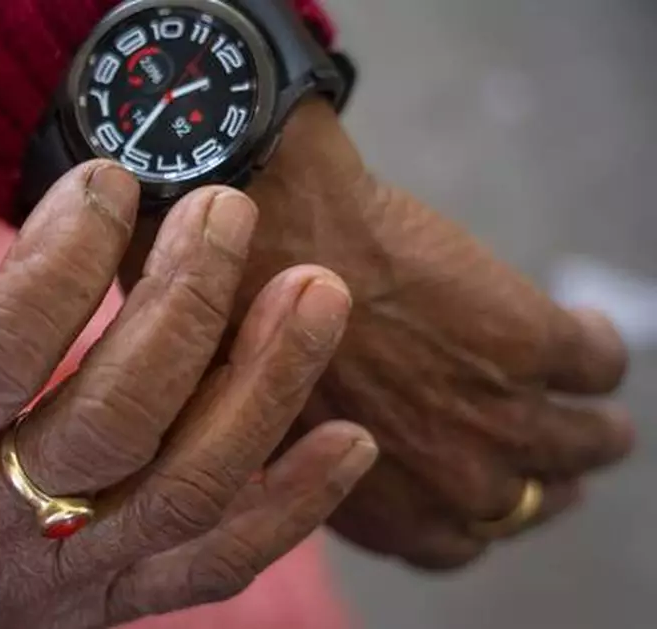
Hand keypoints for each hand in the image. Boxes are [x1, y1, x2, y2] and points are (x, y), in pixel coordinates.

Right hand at [0, 121, 376, 628]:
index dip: (62, 261)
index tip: (113, 182)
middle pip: (111, 421)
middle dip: (183, 307)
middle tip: (224, 212)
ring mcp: (60, 579)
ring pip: (183, 492)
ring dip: (263, 388)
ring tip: (315, 293)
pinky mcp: (112, 604)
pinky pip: (214, 566)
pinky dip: (291, 507)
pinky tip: (350, 439)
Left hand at [119, 99, 634, 569]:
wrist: (275, 237)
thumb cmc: (252, 320)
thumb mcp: (282, 430)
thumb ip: (330, 456)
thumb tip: (355, 446)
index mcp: (384, 512)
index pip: (457, 542)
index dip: (471, 508)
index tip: (478, 473)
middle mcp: (452, 485)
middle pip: (535, 501)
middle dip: (542, 470)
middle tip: (542, 428)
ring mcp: (501, 417)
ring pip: (591, 440)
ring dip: (594, 419)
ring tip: (582, 388)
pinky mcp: (534, 344)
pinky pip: (601, 364)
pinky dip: (598, 345)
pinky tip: (578, 325)